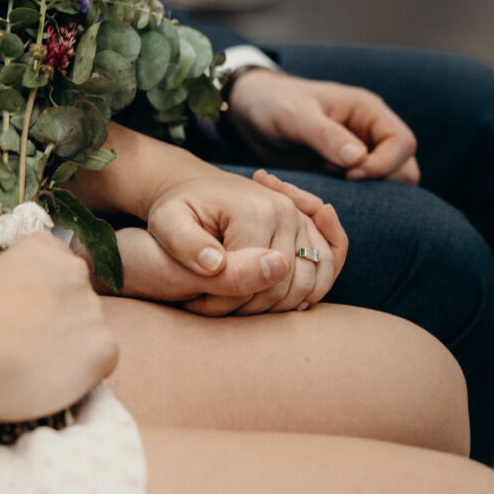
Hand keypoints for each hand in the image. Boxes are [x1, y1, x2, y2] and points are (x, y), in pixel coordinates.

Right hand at [0, 234, 116, 420]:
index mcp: (44, 250)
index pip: (56, 269)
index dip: (40, 297)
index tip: (21, 316)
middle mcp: (76, 273)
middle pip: (76, 300)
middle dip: (57, 321)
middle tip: (27, 346)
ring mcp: (93, 310)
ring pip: (89, 332)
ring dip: (69, 348)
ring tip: (33, 368)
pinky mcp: (105, 347)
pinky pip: (102, 360)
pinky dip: (82, 373)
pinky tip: (51, 379)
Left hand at [144, 170, 343, 314]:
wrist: (193, 185)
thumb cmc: (176, 208)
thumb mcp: (167, 223)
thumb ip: (188, 245)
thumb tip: (217, 265)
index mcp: (255, 213)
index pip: (252, 283)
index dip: (224, 304)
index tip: (195, 303)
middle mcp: (285, 213)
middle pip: (283, 287)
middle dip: (249, 308)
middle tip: (213, 306)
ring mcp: (300, 218)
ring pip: (307, 284)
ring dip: (277, 304)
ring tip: (239, 300)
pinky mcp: (305, 225)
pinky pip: (325, 267)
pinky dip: (309, 289)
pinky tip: (272, 290)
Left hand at [228, 70, 419, 183]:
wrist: (251, 110)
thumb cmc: (274, 103)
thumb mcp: (296, 116)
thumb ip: (326, 136)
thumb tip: (360, 160)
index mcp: (368, 111)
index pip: (403, 143)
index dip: (385, 164)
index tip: (351, 174)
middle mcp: (370, 133)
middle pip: (403, 167)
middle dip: (382, 183)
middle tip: (344, 187)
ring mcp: (358, 154)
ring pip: (386, 183)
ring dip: (368, 195)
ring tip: (334, 192)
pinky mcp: (342, 171)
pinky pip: (362, 191)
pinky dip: (351, 199)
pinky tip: (325, 197)